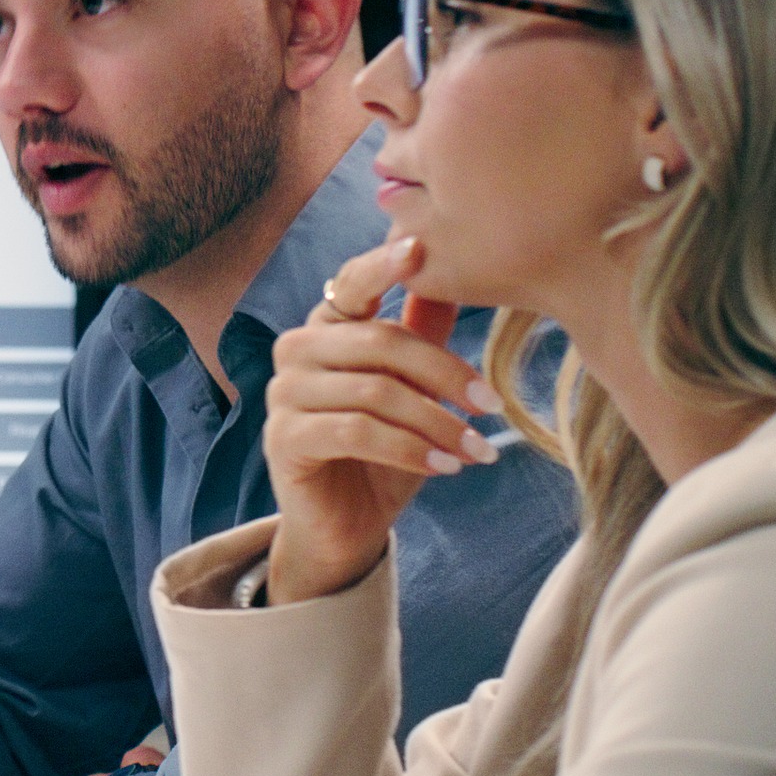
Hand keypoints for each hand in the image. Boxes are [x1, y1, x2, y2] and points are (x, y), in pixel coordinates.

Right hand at [261, 237, 501, 603]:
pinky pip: (356, 432)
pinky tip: (445, 467)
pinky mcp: (283, 438)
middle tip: (493, 406)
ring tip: (478, 450)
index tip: (421, 247)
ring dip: (437, 423)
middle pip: (379, 341)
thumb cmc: (382, 454)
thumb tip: (452, 274)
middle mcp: (296, 351)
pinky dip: (410, 449)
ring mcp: (283, 394)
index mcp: (327, 327)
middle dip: (446, 373)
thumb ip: (422, 333)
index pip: (352, 283)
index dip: (383, 264)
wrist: (345, 527)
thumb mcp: (414, 390)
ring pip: (374, 391)